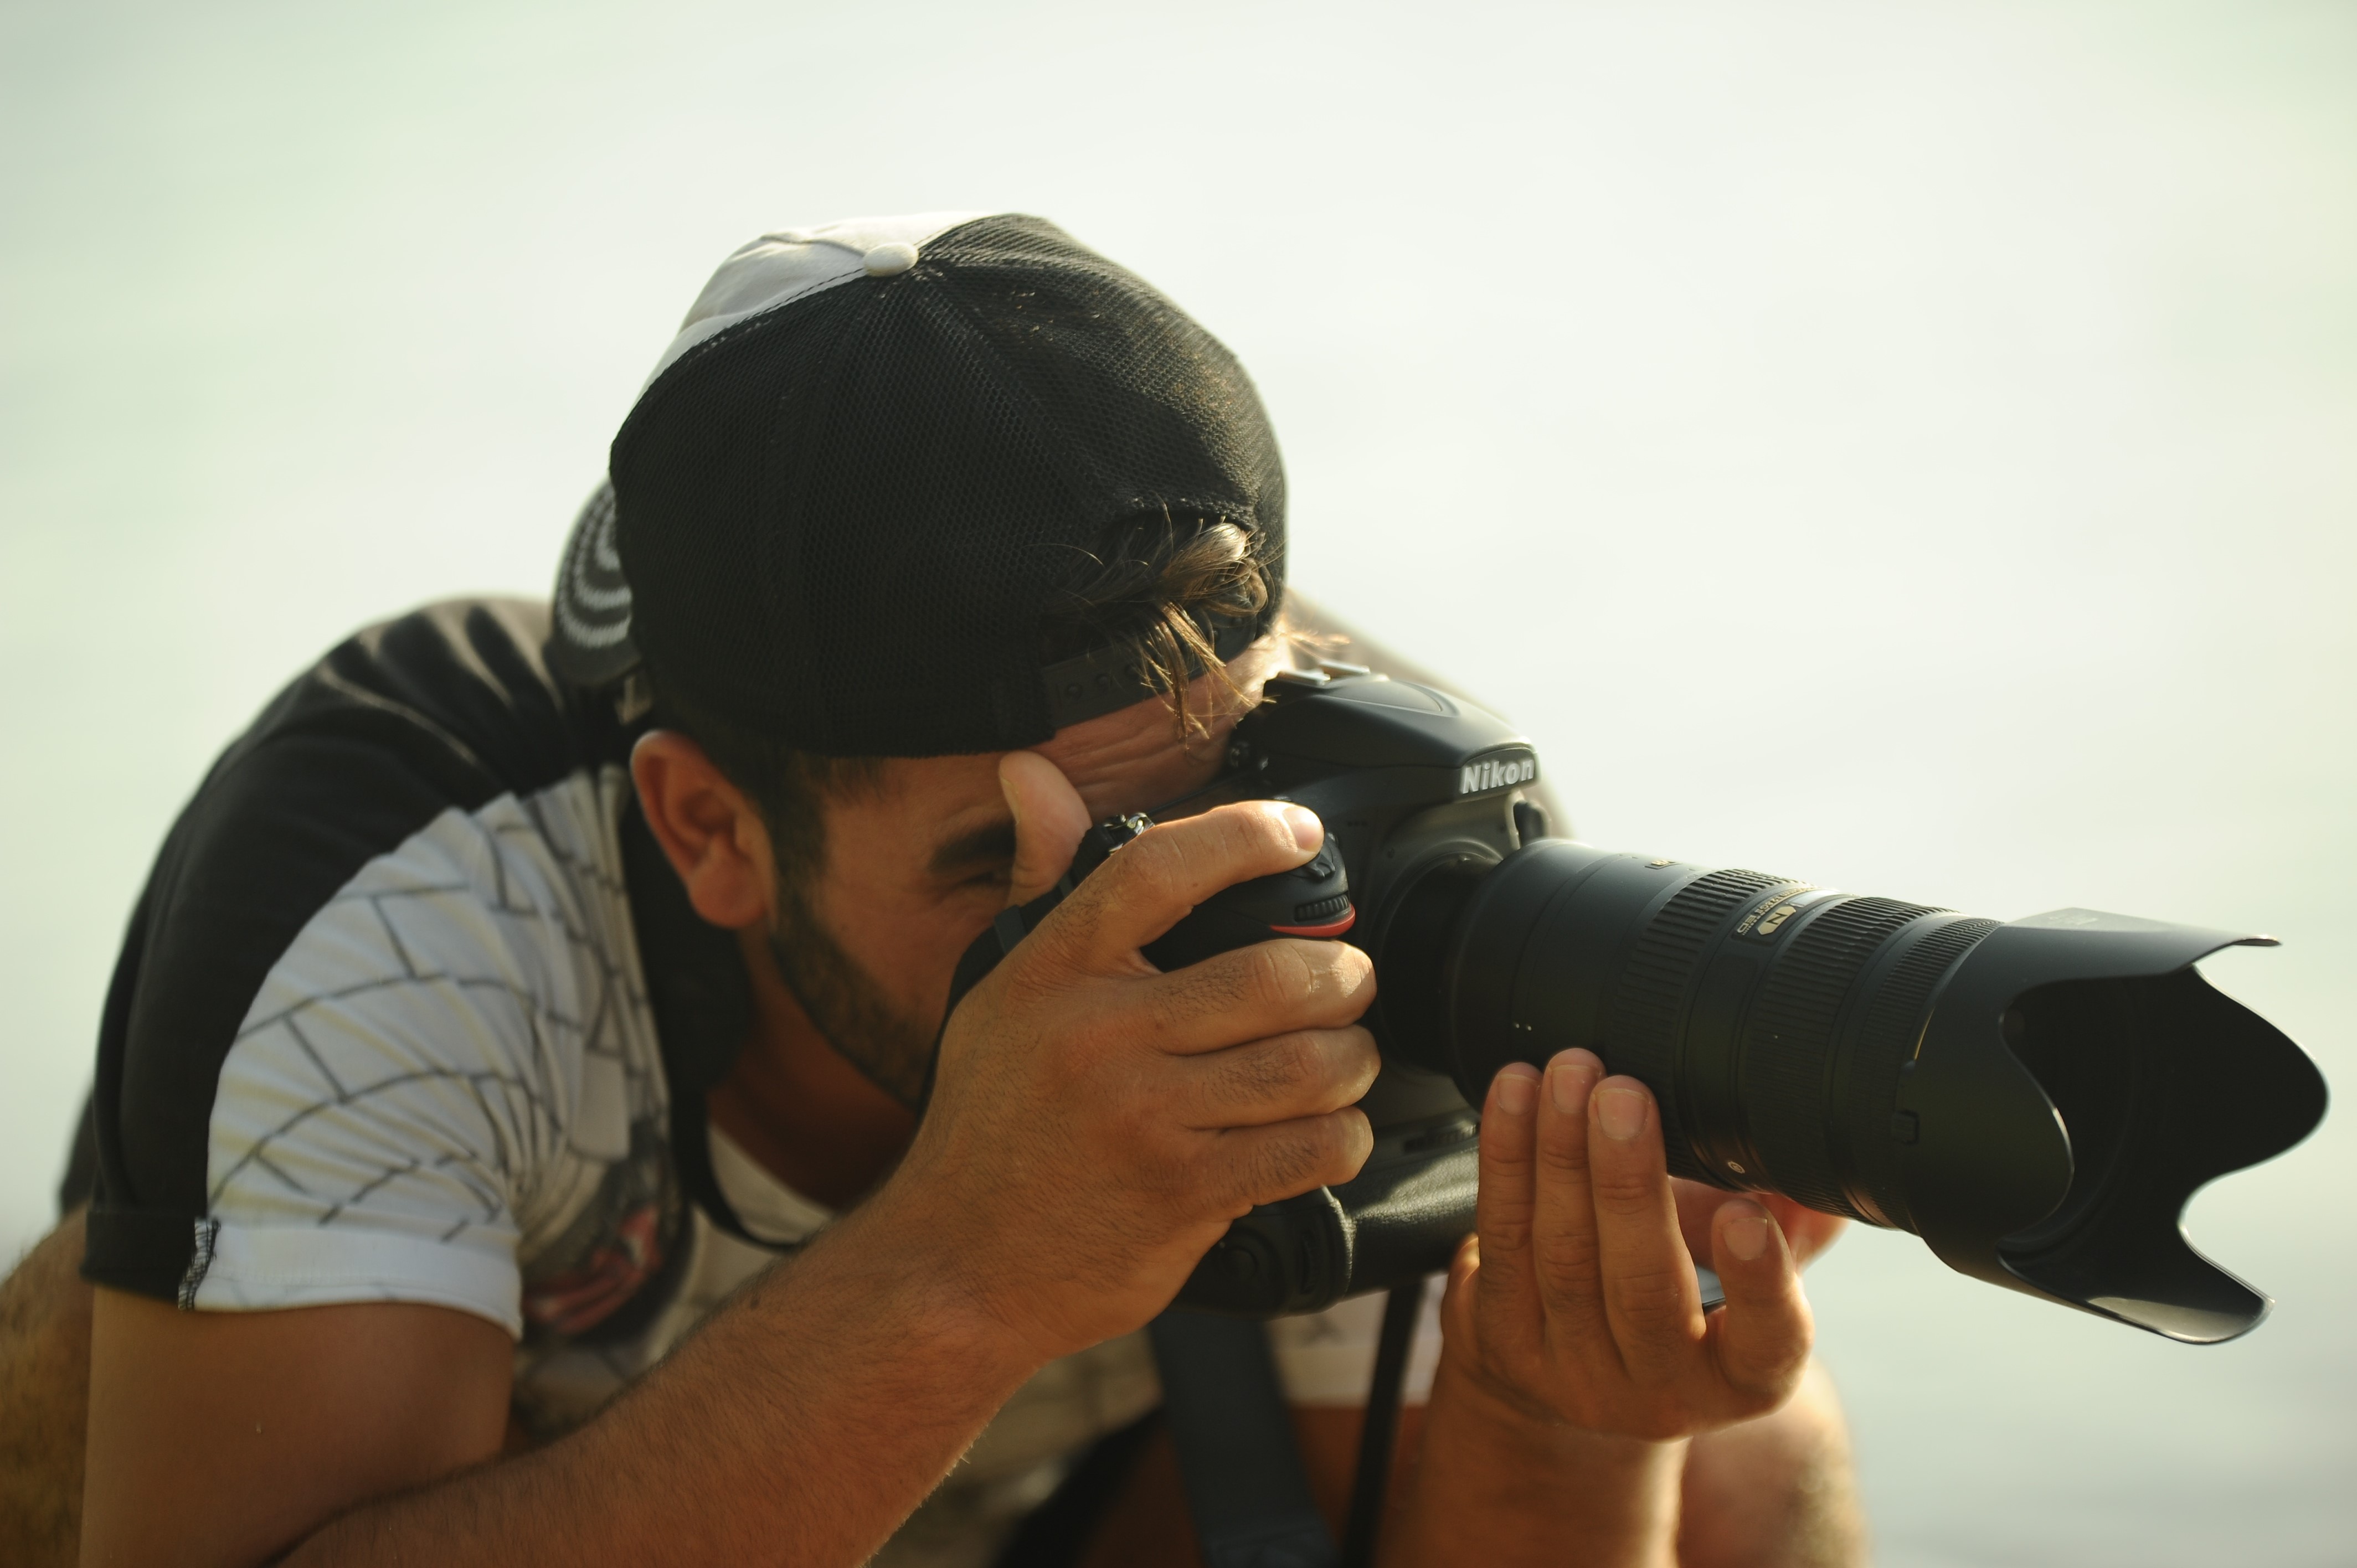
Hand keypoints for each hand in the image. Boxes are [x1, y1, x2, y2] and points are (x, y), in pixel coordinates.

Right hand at [885, 754, 1380, 1363]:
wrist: (955, 1266)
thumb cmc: (988, 1124)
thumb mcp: (1000, 992)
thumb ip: (1042, 882)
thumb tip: (1028, 772)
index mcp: (1053, 971)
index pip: (1159, 869)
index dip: (1246, 836)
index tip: (1300, 833)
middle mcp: (1097, 1035)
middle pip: (1273, 975)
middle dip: (1342, 976)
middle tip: (1348, 981)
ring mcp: (1143, 1118)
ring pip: (1307, 1064)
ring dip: (1351, 1059)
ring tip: (1343, 1058)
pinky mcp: (1183, 1194)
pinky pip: (1307, 1148)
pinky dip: (1340, 1136)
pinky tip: (1326, 1129)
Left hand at [1438, 1050, 1815, 1442]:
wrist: (1578, 1369)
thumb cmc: (1686, 1295)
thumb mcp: (1747, 1275)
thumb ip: (1793, 1223)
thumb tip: (1826, 1154)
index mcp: (1743, 1377)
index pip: (1766, 1342)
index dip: (1760, 1282)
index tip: (1747, 1214)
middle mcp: (1659, 1388)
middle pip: (1643, 1288)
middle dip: (1628, 1182)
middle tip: (1623, 1095)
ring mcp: (1573, 1369)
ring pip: (1563, 1255)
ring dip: (1560, 1153)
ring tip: (1570, 1075)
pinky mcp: (1503, 1337)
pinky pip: (1502, 1237)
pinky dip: (1507, 1157)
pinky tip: (1517, 1093)